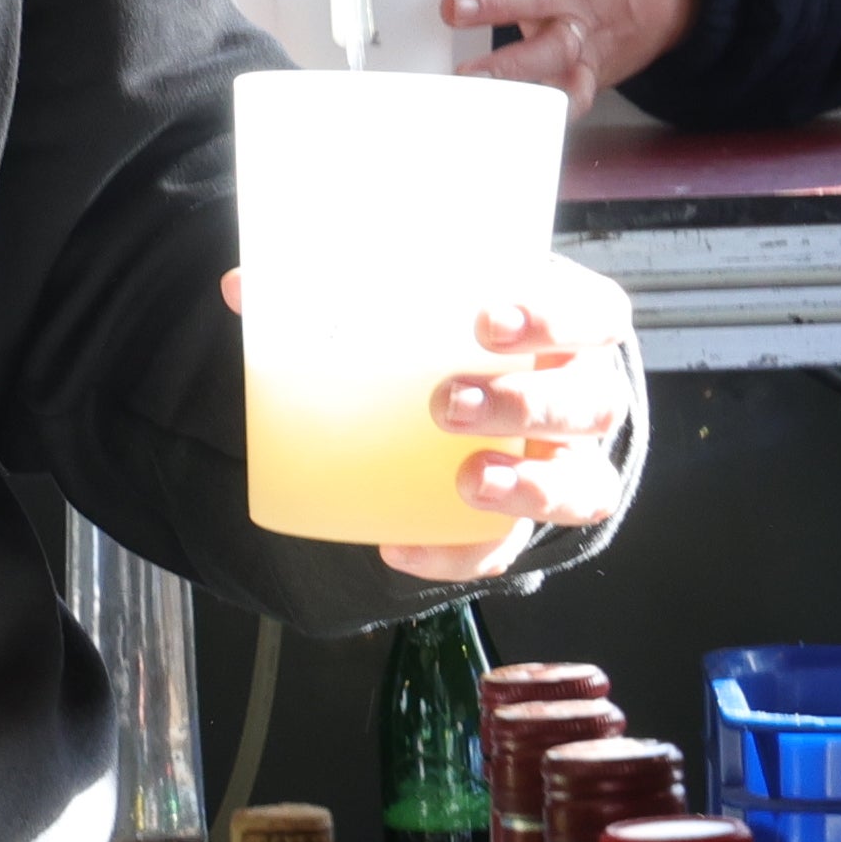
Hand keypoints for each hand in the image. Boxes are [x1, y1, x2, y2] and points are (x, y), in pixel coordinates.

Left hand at [231, 255, 646, 575]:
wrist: (485, 395)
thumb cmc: (459, 336)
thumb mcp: (427, 301)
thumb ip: (348, 286)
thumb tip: (243, 287)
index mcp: (572, 328)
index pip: (596, 317)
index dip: (558, 318)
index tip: (487, 321)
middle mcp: (585, 399)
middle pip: (590, 406)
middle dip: (525, 405)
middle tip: (445, 402)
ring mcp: (566, 466)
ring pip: (580, 487)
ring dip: (524, 486)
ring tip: (465, 479)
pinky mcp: (526, 523)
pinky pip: (506, 550)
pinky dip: (455, 555)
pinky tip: (401, 550)